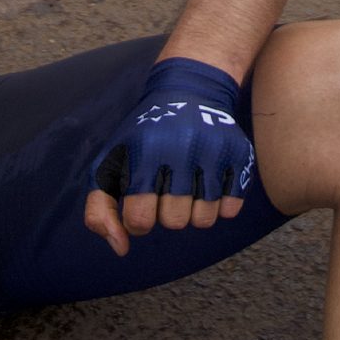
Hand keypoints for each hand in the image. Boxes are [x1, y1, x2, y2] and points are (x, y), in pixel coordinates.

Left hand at [84, 58, 251, 255]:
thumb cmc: (143, 136)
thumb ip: (100, 210)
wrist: (191, 90)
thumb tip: (120, 249)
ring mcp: (214, 152)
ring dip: (193, 211)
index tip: (141, 200)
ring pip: (204, 219)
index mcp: (145, 152)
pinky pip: (231, 209)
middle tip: (166, 188)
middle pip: (174, 222)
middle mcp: (181, 149)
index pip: (140, 220)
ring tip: (187, 186)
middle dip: (166, 213)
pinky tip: (209, 182)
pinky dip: (219, 204)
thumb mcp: (110, 164)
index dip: (138, 219)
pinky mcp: (239, 154)